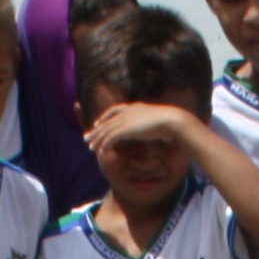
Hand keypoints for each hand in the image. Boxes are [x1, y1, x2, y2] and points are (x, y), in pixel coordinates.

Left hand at [84, 100, 205, 164]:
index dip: (104, 117)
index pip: (114, 111)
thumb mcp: (162, 123)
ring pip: (106, 130)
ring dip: (97, 139)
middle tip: (86, 137)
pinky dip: (105, 144)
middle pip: (106, 121)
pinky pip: (110, 138)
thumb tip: (164, 133)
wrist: (172, 120)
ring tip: (90, 147)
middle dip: (95, 130)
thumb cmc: (172, 123)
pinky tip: (101, 151)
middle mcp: (128, 112)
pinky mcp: (126, 129)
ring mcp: (126, 120)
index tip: (97, 123)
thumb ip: (157, 126)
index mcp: (135, 107)